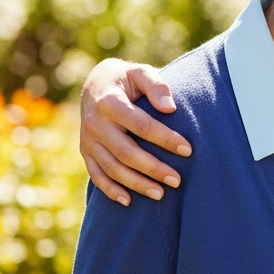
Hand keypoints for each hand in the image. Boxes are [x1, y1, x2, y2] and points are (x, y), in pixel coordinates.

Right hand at [79, 59, 190, 205]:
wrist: (96, 83)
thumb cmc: (126, 78)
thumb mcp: (140, 72)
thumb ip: (156, 86)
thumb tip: (170, 108)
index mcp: (110, 102)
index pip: (142, 126)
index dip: (165, 139)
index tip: (188, 150)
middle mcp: (95, 124)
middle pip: (127, 152)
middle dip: (153, 168)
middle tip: (177, 180)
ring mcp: (88, 140)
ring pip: (112, 168)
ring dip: (136, 183)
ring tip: (161, 194)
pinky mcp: (85, 151)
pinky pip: (96, 175)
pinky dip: (110, 190)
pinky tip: (128, 201)